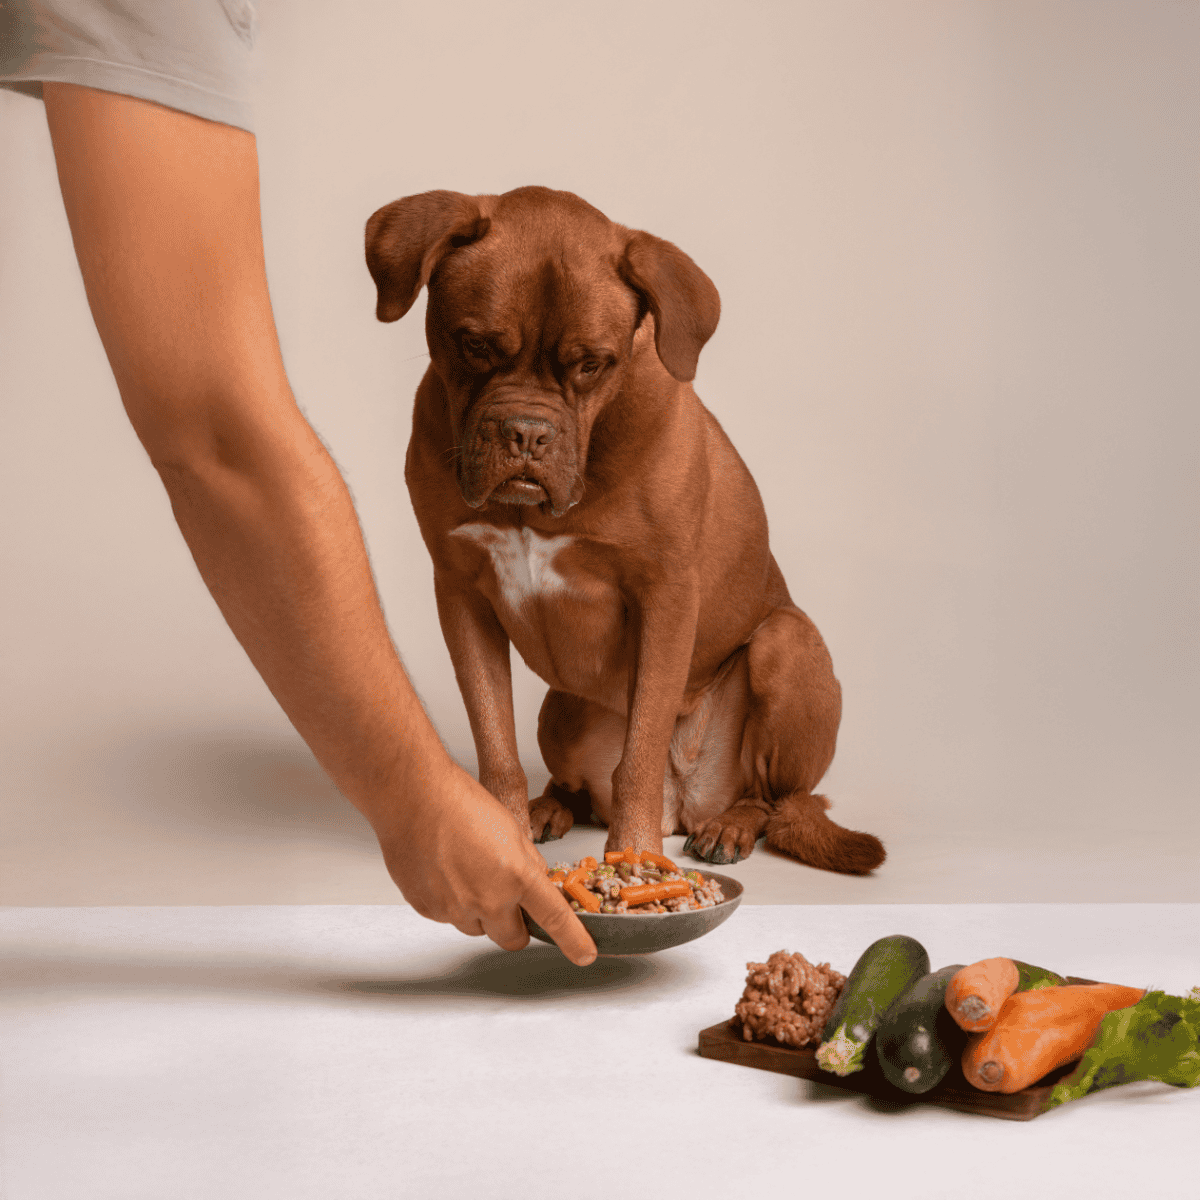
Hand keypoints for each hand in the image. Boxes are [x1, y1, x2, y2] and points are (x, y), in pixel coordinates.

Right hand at [374, 762, 596, 965]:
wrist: (412, 797)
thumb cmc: (460, 803)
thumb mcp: (511, 829)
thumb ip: (527, 864)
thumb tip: (535, 883)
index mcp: (517, 876)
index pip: (555, 918)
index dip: (574, 941)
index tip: (584, 954)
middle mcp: (487, 900)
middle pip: (512, 939)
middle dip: (516, 926)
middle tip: (509, 901)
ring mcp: (454, 909)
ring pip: (477, 928)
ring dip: (480, 913)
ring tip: (468, 872)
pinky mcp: (427, 908)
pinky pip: (448, 917)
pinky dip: (452, 903)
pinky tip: (445, 871)